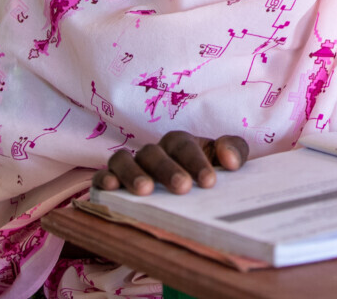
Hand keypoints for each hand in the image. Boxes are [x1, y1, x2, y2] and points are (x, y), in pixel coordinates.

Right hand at [91, 131, 248, 195]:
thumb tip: (230, 161)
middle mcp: (152, 152)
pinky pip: (102, 175)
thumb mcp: (223, 161)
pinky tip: (112, 188)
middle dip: (168, 170)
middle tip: (182, 188)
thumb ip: (234, 151)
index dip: (196, 161)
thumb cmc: (203, 173)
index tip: (210, 181)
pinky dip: (104, 179)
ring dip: (134, 173)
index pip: (185, 146)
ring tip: (146, 191)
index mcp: (179, 144)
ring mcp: (129, 165)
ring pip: (124, 160)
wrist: (186, 193)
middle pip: (155, 153)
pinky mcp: (110, 180)